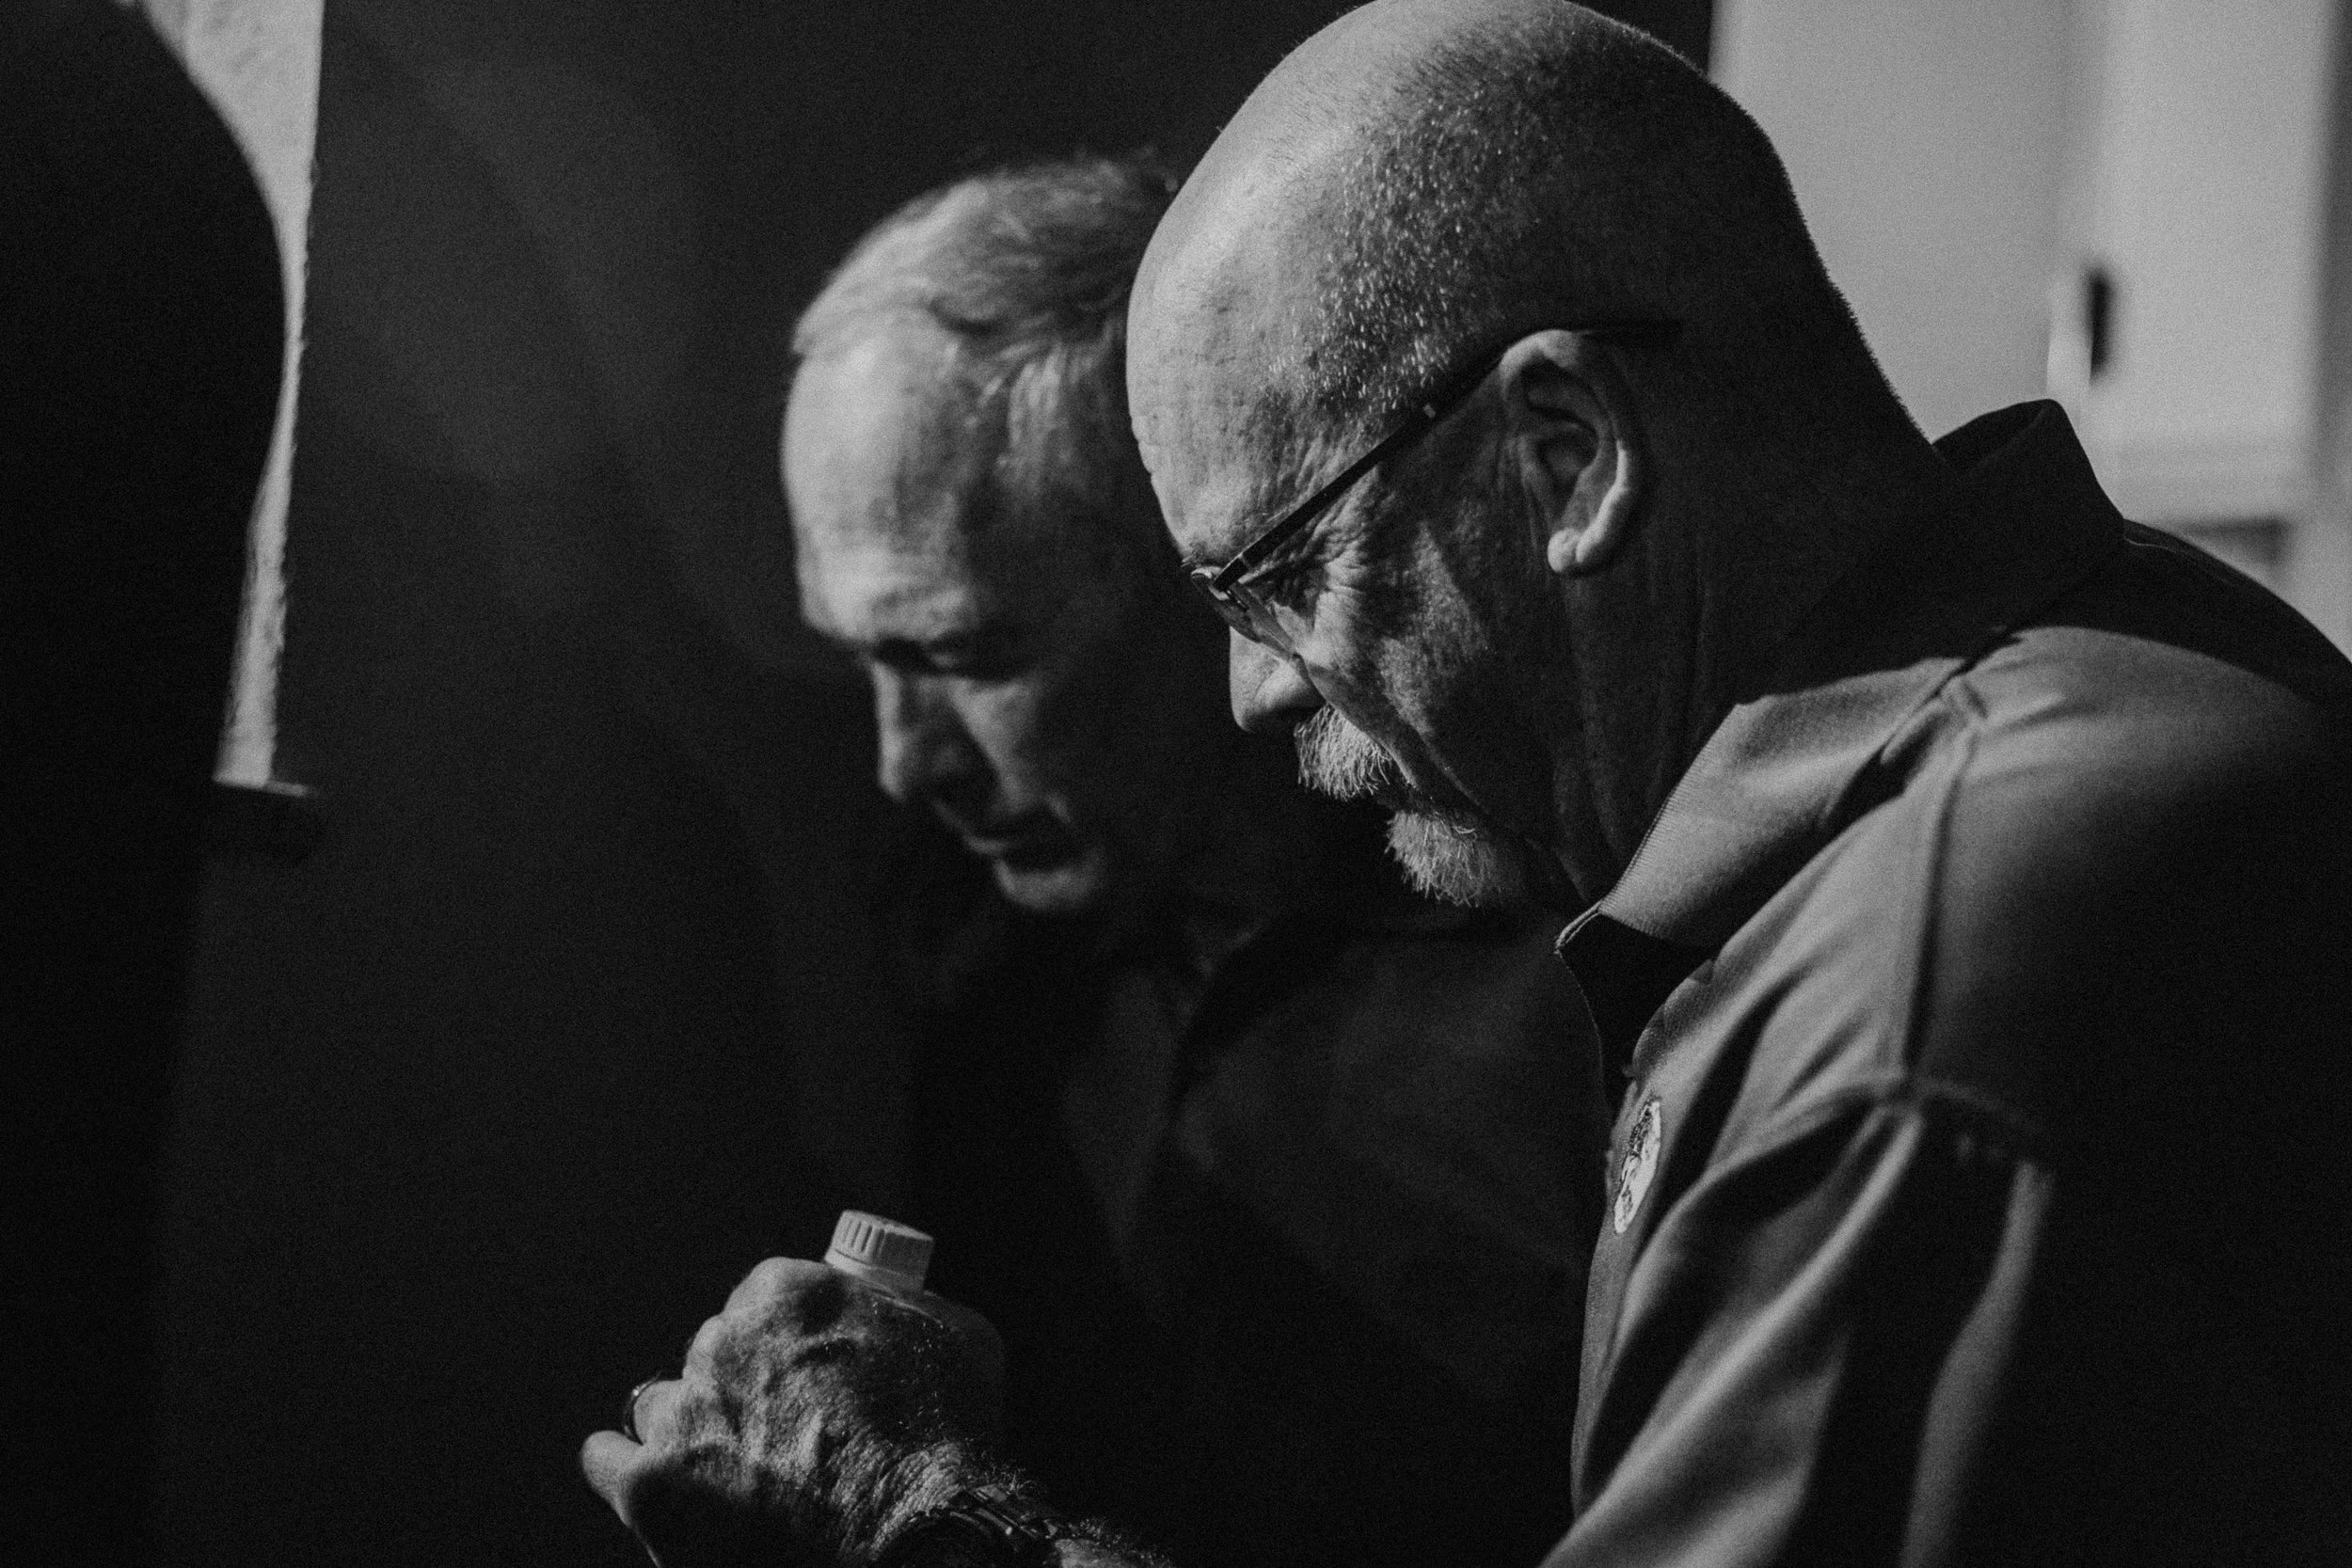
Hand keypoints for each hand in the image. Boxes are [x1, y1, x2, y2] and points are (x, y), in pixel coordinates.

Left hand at [582, 1258, 1007, 1567]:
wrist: (913, 1544)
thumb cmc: (946, 1442)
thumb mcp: (958, 1339)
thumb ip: (910, 1312)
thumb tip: (894, 1312)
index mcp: (787, 1295)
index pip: (767, 1298)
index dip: (793, 1340)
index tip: (812, 1372)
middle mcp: (722, 1342)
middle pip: (716, 1351)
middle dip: (746, 1387)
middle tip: (789, 1433)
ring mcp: (682, 1418)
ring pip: (663, 1405)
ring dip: (691, 1429)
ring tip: (731, 1471)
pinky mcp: (650, 1490)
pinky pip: (608, 1460)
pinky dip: (627, 1468)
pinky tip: (655, 1482)